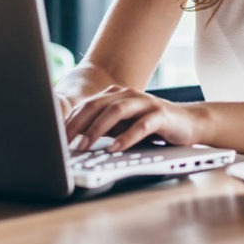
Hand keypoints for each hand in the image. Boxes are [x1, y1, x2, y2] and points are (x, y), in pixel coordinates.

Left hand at [64, 86, 198, 151]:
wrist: (188, 122)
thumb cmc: (150, 126)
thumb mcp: (122, 126)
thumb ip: (102, 128)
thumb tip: (73, 140)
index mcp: (116, 95)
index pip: (87, 105)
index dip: (69, 121)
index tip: (55, 139)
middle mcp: (129, 94)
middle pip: (98, 105)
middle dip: (78, 124)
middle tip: (65, 143)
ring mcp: (145, 103)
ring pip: (117, 110)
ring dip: (98, 129)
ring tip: (85, 146)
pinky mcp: (160, 115)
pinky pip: (141, 125)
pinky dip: (126, 137)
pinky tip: (115, 149)